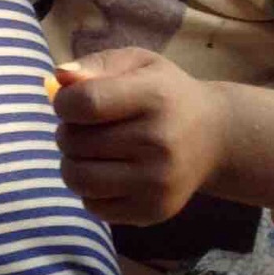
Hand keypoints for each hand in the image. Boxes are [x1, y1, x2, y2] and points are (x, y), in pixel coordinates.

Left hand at [51, 49, 224, 226]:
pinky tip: (109, 172)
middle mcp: (158, 143)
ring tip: (88, 150)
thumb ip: (96, 65)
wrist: (214, 137)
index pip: (86, 103)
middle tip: (85, 127)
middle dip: (67, 132)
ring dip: (72, 162)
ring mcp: (156, 182)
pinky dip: (90, 189)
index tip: (68, 103)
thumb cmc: (166, 93)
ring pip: (78, 179)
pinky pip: (93, 205)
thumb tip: (59, 76)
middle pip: (76, 142)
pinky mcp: (153, 211)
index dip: (64, 103)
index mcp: (154, 98)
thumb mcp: (138, 63)